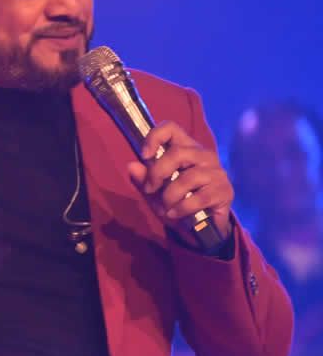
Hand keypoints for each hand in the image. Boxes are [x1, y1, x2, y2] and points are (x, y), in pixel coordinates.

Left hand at [126, 121, 233, 245]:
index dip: (155, 137)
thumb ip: (143, 179)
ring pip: (187, 178)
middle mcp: (203, 155)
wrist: (201, 228)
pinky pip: (198, 198)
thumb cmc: (176, 202)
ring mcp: (217, 172)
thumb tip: (131, 166)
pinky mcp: (224, 191)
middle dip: (157, 173)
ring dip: (169, 196)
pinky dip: (182, 208)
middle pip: (178, 153)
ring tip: (165, 208)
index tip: (144, 155)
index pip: (171, 128)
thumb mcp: (154, 192)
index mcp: (185, 148)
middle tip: (150, 189)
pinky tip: (175, 214)